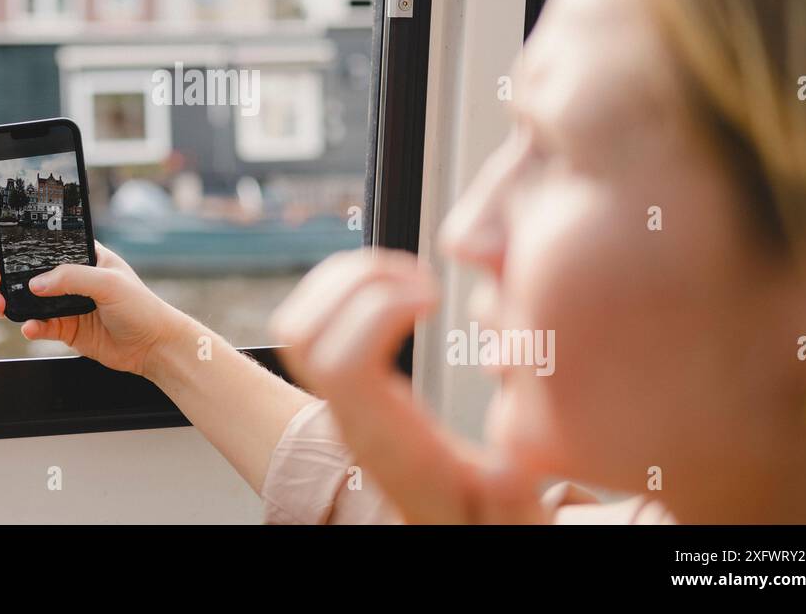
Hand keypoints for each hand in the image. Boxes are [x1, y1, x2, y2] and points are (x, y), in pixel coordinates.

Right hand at [0, 242, 190, 376]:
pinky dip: (31, 327)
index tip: (1, 256)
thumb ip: (71, 279)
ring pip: (31, 301)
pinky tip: (30, 327)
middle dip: (7, 277)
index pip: (48, 246)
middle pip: (32, 274)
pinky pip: (41, 326)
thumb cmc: (141, 306)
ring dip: (12, 303)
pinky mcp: (67, 330)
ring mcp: (69, 305)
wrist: (154, 346)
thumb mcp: (109, 283)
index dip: (22, 249)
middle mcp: (73, 279)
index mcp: (85, 257)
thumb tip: (36, 283)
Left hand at [271, 249, 544, 523]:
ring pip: (297, 324)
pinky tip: (399, 289)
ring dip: (348, 279)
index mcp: (389, 440)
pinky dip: (347, 286)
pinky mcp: (346, 382)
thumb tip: (506, 473)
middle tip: (423, 281)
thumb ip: (508, 498)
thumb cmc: (481, 516)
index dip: (378, 313)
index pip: (341, 364)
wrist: (453, 527)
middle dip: (358, 282)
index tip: (434, 297)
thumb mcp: (507, 513)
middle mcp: (352, 415)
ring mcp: (342, 398)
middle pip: (302, 333)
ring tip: (412, 279)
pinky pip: (312, 321)